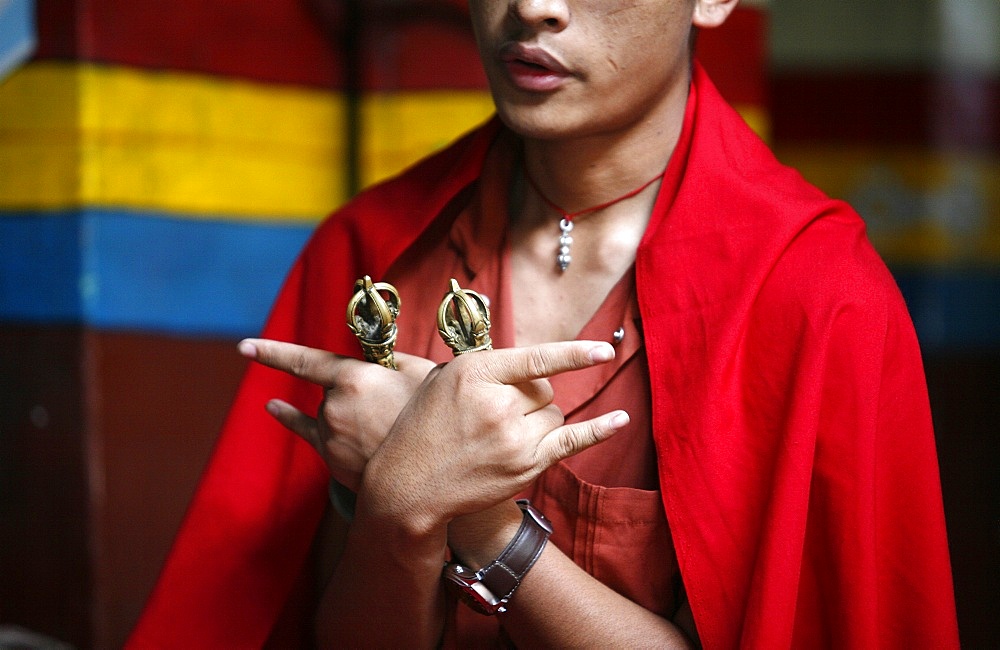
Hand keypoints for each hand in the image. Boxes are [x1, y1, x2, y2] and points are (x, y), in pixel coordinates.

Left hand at [238, 338, 435, 489]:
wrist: (434, 475)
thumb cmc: (432, 417)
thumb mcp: (422, 374)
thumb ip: (392, 358)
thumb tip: (377, 353)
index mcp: (355, 379)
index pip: (304, 360)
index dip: (272, 352)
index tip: (244, 347)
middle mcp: (334, 406)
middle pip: (330, 387)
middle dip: (352, 389)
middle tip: (391, 404)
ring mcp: (330, 436)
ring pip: (327, 410)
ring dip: (347, 410)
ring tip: (383, 424)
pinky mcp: (332, 460)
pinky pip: (307, 432)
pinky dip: (291, 418)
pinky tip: (273, 407)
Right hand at [361, 340, 628, 531]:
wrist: (408, 485)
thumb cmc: (423, 426)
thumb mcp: (443, 380)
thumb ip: (487, 367)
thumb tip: (533, 363)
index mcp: (475, 372)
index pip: (536, 358)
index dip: (574, 354)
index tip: (605, 349)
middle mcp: (498, 404)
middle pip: (545, 388)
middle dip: (529, 396)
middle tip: (495, 413)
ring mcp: (514, 439)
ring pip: (555, 414)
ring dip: (538, 419)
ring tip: (500, 434)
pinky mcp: (525, 467)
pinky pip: (572, 440)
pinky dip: (599, 430)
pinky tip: (621, 420)